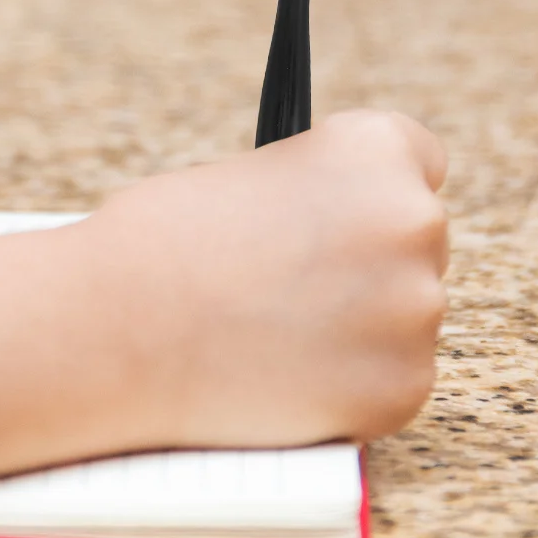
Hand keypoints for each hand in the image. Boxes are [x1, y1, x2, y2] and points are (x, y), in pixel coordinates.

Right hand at [87, 110, 448, 446]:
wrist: (119, 327)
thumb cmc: (162, 243)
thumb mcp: (249, 178)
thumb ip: (314, 198)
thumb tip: (338, 239)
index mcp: (375, 150)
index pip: (418, 158)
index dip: (372, 188)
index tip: (350, 210)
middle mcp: (413, 219)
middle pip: (416, 240)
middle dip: (369, 261)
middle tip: (298, 285)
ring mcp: (416, 309)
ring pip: (405, 316)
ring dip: (362, 327)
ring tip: (277, 334)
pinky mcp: (403, 386)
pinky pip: (393, 381)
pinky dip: (350, 385)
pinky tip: (287, 376)